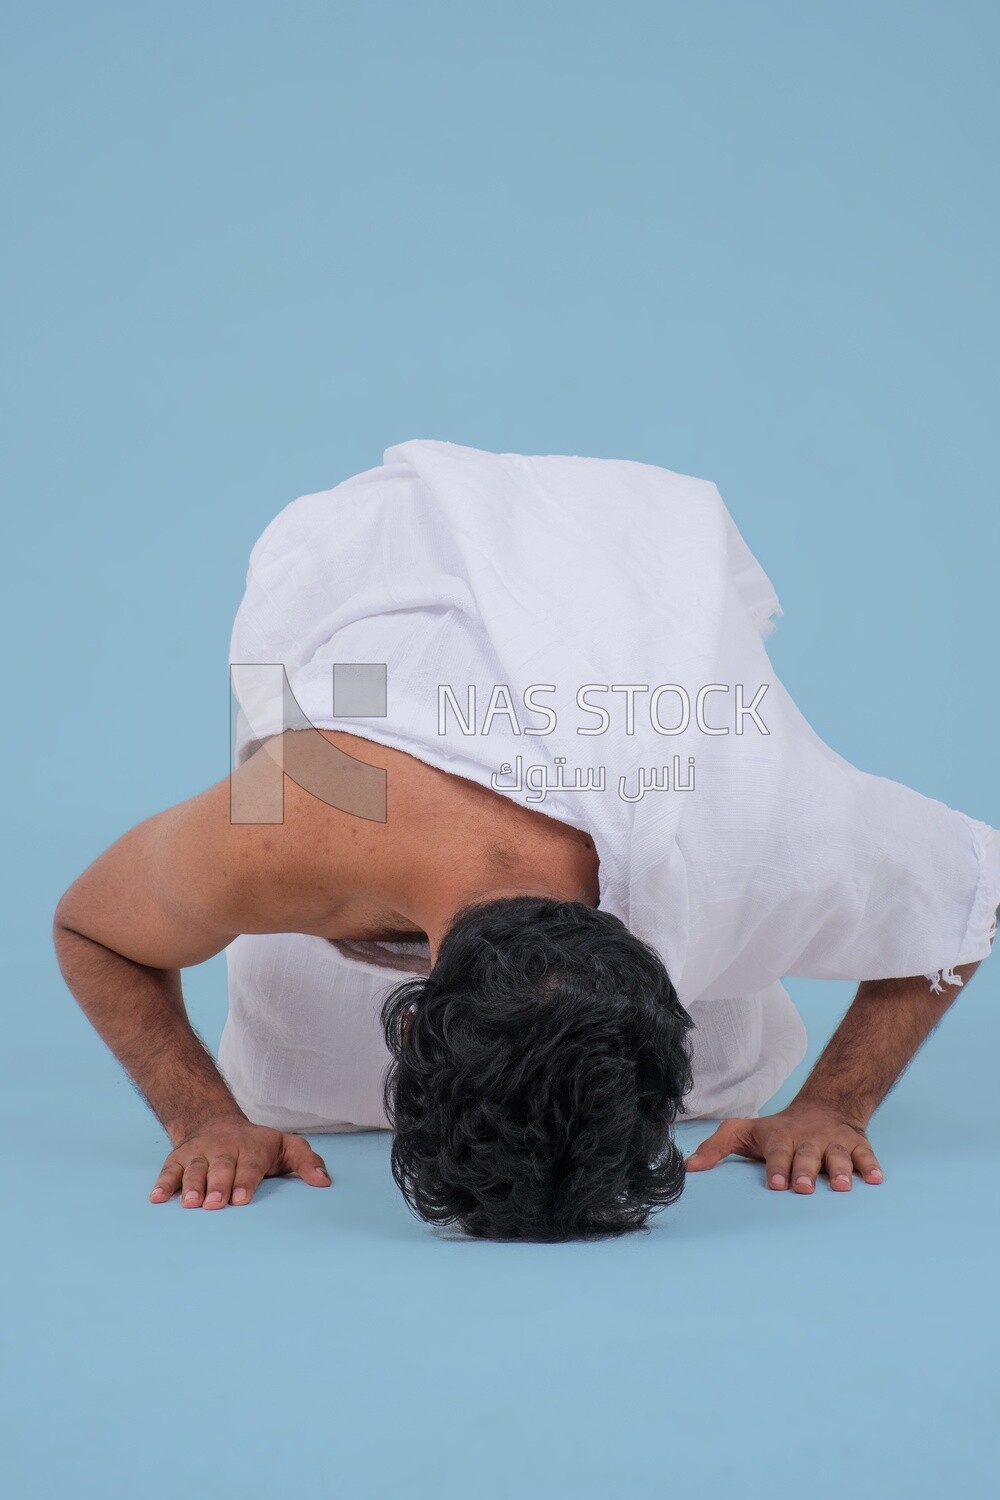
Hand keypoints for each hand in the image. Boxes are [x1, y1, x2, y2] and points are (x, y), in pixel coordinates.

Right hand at [149, 1116, 331, 1208]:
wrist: (216, 1123)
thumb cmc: (258, 1145)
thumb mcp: (286, 1146)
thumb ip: (306, 1161)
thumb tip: (324, 1182)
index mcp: (253, 1147)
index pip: (250, 1164)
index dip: (245, 1181)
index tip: (241, 1199)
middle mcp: (225, 1149)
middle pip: (221, 1167)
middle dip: (218, 1185)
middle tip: (216, 1204)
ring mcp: (200, 1153)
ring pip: (195, 1169)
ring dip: (191, 1186)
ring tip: (190, 1204)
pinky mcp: (179, 1158)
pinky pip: (169, 1170)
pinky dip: (163, 1183)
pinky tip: (157, 1199)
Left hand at [684, 1100, 883, 1193]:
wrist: (824, 1106)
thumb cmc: (778, 1129)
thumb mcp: (743, 1132)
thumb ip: (716, 1148)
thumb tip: (688, 1169)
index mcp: (780, 1137)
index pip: (777, 1153)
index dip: (776, 1167)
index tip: (775, 1184)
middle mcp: (807, 1139)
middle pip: (806, 1155)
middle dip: (804, 1171)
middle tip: (802, 1188)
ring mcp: (833, 1142)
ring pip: (838, 1156)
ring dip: (839, 1170)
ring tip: (840, 1187)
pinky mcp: (857, 1144)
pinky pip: (866, 1155)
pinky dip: (871, 1166)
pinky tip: (875, 1179)